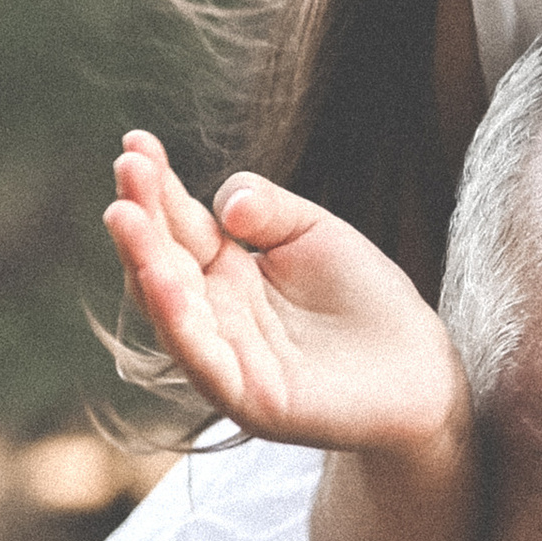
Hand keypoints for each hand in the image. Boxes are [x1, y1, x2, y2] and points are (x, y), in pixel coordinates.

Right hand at [104, 131, 462, 459]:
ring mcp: (225, 358)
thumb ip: (269, 209)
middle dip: (141, 216)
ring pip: (171, 310)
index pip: (179, 225)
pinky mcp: (247, 398)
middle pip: (163, 262)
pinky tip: (162, 279)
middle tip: (126, 166)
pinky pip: (203, 360)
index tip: (136, 142)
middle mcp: (214, 314)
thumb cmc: (364, 297)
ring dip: (144, 262)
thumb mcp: (314, 232)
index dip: (156, 187)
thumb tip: (227, 203)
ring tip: (125, 214)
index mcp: (226, 272)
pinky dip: (179, 320)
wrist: (416, 368)